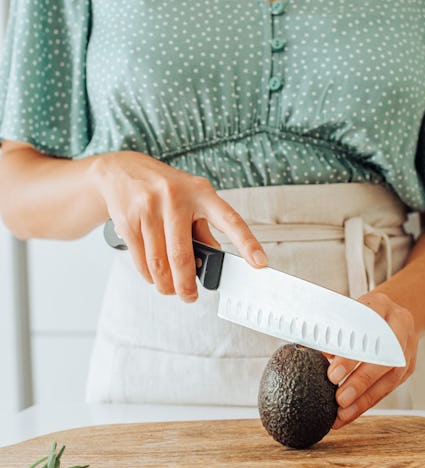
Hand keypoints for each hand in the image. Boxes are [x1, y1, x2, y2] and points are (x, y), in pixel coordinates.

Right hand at [92, 151, 267, 300]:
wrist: (121, 171)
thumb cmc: (164, 187)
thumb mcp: (192, 198)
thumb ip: (205, 227)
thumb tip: (214, 257)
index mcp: (200, 192)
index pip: (229, 220)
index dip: (247, 242)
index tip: (260, 263)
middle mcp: (174, 198)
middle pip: (182, 256)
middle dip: (186, 285)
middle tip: (190, 296)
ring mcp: (149, 208)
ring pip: (159, 263)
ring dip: (165, 285)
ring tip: (170, 289)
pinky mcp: (128, 220)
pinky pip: (140, 259)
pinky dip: (149, 275)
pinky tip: (154, 275)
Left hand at [325, 292, 417, 426]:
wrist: (391, 312)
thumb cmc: (359, 313)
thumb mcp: (345, 311)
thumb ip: (331, 331)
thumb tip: (310, 356)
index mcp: (380, 305)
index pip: (367, 330)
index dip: (352, 354)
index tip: (333, 374)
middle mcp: (399, 325)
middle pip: (384, 357)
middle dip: (361, 381)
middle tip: (339, 399)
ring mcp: (408, 347)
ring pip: (391, 377)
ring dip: (365, 399)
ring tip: (342, 415)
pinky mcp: (409, 367)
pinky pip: (389, 388)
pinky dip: (368, 402)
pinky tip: (349, 414)